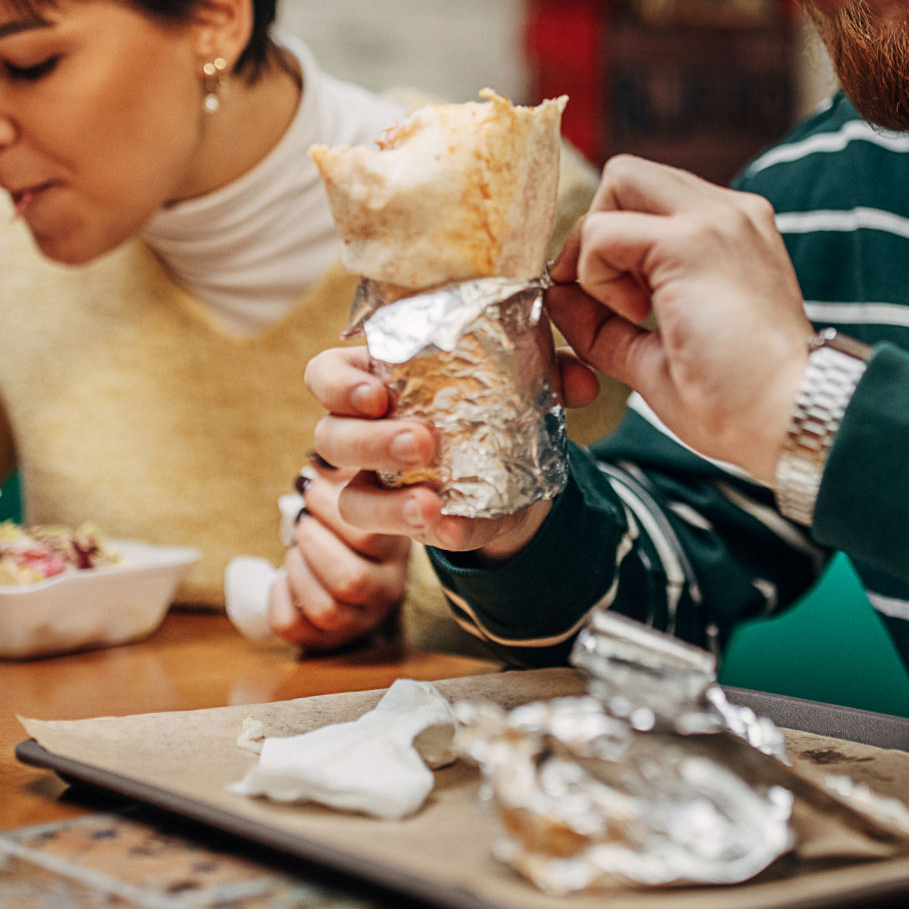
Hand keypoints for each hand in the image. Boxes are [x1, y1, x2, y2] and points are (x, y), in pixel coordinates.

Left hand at [266, 487, 409, 651]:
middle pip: (349, 580)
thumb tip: (318, 459)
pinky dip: (278, 598)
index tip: (311, 490)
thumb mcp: (360, 489)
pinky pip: (294, 626)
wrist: (356, 562)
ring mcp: (359, 619)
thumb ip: (344, 471)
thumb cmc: (355, 519)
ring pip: (326, 608)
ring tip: (296, 550)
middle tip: (303, 522)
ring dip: (298, 571)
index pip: (369, 535)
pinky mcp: (327, 637)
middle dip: (312, 544)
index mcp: (399, 548)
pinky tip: (283, 578)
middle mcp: (387, 589)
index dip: (330, 509)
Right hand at [303, 345, 599, 562]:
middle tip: (420, 441)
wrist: (514, 470)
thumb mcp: (520, 378)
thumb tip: (583, 382)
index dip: (338, 385)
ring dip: (388, 504)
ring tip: (428, 505)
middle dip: (370, 442)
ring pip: (350, 498)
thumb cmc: (495, 402)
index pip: (326, 375)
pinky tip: (450, 529)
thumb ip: (550, 370)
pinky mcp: (399, 525)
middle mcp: (360, 432)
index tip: (376, 392)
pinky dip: (426, 533)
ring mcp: (373, 484)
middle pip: (330, 437)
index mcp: (376, 379)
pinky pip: (393, 538)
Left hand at [549, 155, 813, 481]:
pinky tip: (637, 316)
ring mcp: (714, 219)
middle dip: (597, 229)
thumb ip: (604, 321)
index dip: (614, 244)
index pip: (650, 199)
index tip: (619, 304)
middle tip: (607, 297)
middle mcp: (729, 212)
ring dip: (599, 248)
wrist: (791, 417)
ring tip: (632, 311)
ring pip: (618, 181)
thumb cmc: (736, 400)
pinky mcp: (691, 241)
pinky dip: (598, 275)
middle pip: (628, 175)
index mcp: (732, 231)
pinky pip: (604, 231)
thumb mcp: (656, 352)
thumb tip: (558, 295)